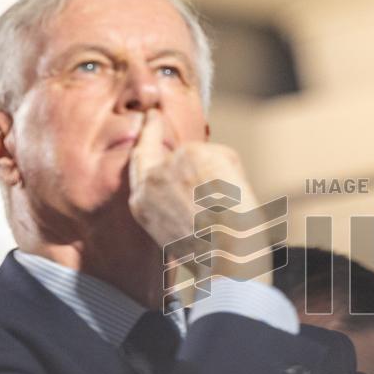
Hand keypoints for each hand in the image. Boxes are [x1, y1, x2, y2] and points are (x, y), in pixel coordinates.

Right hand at [128, 109, 272, 282]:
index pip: (138, 165)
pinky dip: (235, 176)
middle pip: (153, 148)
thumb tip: (199, 178)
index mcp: (143, 205)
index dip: (143, 142)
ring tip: (228, 206)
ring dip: (220, 177)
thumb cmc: (213, 257)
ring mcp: (170, 164)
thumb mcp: (181, 231)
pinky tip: (235, 196)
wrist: (226, 258)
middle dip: (151, 130)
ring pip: (201, 156)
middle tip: (153, 115)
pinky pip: (223, 157)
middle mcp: (150, 181)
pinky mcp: (193, 154)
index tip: (147, 123)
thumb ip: (178, 199)